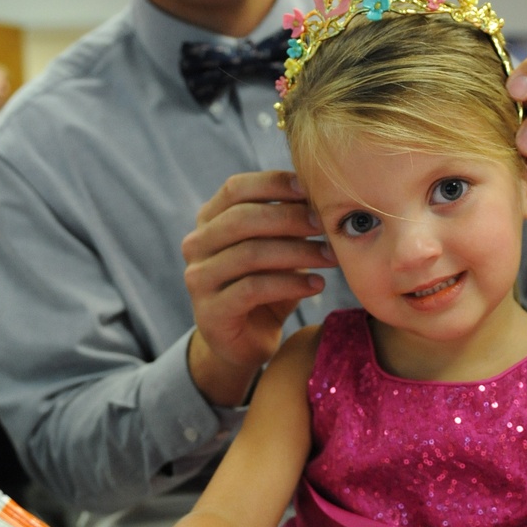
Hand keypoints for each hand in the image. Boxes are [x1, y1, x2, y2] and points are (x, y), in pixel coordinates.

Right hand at [182, 170, 335, 404]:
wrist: (244, 342)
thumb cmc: (266, 287)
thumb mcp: (277, 248)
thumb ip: (287, 221)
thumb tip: (321, 191)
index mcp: (208, 221)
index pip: (236, 189)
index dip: (273, 184)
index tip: (310, 190)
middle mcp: (196, 245)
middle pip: (242, 219)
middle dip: (290, 218)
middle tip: (325, 225)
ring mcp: (198, 279)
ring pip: (250, 254)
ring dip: (298, 252)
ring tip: (331, 256)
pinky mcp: (211, 312)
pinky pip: (254, 289)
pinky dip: (291, 284)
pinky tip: (317, 285)